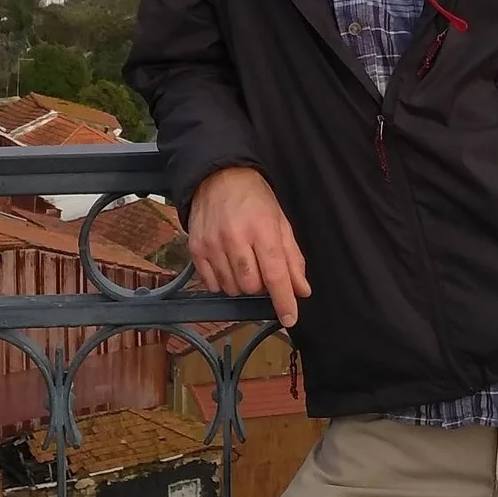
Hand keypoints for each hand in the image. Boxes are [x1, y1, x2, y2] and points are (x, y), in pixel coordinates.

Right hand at [188, 166, 310, 328]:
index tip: (289, 319)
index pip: (275, 274)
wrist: (218, 177)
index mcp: (262, 229)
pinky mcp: (196, 249)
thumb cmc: (255, 198)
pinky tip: (227, 264)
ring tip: (243, 262)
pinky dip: (223, 282)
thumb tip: (302, 290)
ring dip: (242, 284)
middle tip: (261, 268)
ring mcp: (212, 244)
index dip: (284, 300)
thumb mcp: (280, 222)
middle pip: (251, 286)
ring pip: (231, 288)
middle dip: (261, 286)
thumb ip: (292, 258)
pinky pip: (211, 284)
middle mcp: (235, 238)